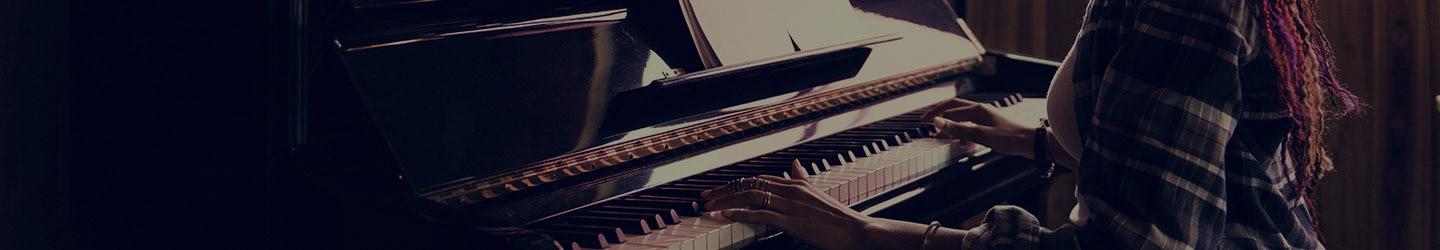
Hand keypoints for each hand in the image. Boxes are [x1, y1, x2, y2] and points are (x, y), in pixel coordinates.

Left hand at [700, 160, 874, 249]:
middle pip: (749, 184)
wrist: (859, 233)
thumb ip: (803, 179)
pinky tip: (724, 215)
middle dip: (723, 191)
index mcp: (796, 184)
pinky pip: (759, 214)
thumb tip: (794, 165)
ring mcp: (791, 205)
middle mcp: (791, 190)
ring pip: (750, 197)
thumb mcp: (819, 194)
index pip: (758, 178)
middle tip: (704, 197)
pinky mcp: (792, 221)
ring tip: (708, 208)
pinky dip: (738, 213)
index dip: (736, 183)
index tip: (718, 190)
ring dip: (725, 201)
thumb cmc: (840, 219)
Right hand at [921, 98, 1037, 158]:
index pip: (949, 109)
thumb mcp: (981, 135)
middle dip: (939, 114)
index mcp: (977, 110)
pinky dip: (961, 131)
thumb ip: (958, 129)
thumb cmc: (1010, 139)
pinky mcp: (990, 126)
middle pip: (954, 108)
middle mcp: (980, 110)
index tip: (923, 123)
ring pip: (961, 117)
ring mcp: (986, 117)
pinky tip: (961, 141)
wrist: (1033, 143)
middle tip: (926, 122)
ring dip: (950, 124)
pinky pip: (970, 125)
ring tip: (941, 135)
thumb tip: (938, 122)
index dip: (935, 116)